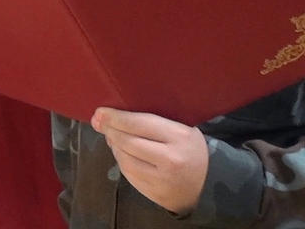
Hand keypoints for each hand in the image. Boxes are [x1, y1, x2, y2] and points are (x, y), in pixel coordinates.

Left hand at [91, 107, 207, 214]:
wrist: (205, 186)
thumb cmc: (189, 150)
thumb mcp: (181, 129)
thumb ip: (153, 121)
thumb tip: (114, 115)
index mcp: (179, 136)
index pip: (139, 123)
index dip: (116, 117)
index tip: (100, 111)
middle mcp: (171, 159)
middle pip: (128, 142)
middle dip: (110, 130)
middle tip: (99, 122)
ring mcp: (162, 179)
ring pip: (125, 159)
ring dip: (113, 146)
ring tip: (111, 136)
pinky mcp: (154, 193)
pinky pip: (128, 174)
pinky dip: (120, 160)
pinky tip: (120, 152)